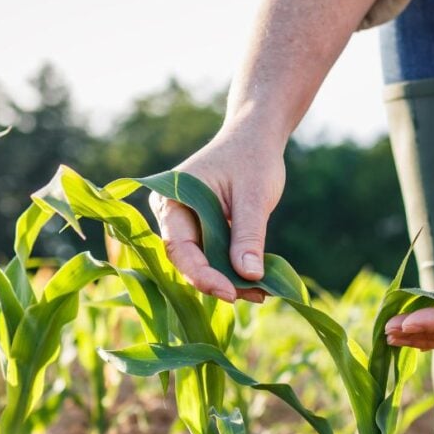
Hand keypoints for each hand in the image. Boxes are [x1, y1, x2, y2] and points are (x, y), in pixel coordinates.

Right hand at [150, 128, 284, 302]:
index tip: (230, 293)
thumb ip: (249, 235)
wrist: (256, 137)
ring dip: (229, 280)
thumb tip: (250, 276)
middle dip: (219, 281)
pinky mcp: (203, 231)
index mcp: (171, 199)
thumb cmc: (252, 158)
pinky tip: (257, 282)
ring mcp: (186, 224)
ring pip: (202, 262)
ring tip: (262, 292)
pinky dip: (233, 270)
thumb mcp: (254, 196)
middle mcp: (171, 214)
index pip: (179, 248)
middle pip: (188, 260)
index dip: (202, 275)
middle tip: (254, 295)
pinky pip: (214, 256)